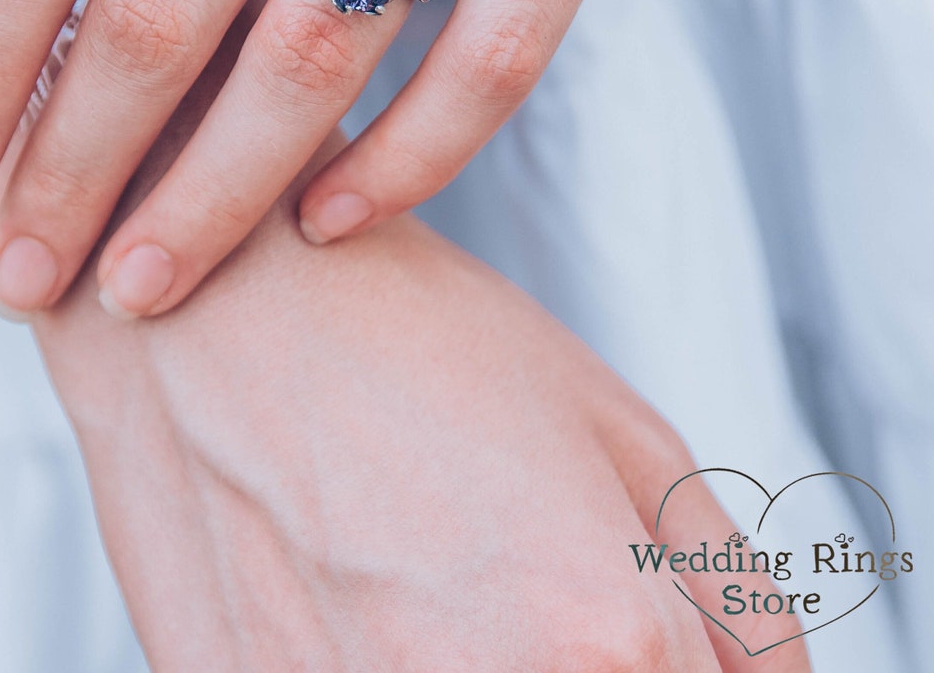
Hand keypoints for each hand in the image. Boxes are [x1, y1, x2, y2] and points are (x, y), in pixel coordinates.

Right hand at [0, 0, 809, 670]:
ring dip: (486, 658)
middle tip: (516, 562)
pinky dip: (379, 665)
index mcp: (603, 637)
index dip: (687, 663)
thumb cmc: (405, 334)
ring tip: (429, 566)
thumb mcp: (614, 427)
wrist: (205, 297)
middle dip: (597, 659)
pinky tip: (360, 589)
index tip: (629, 609)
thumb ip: (728, 594)